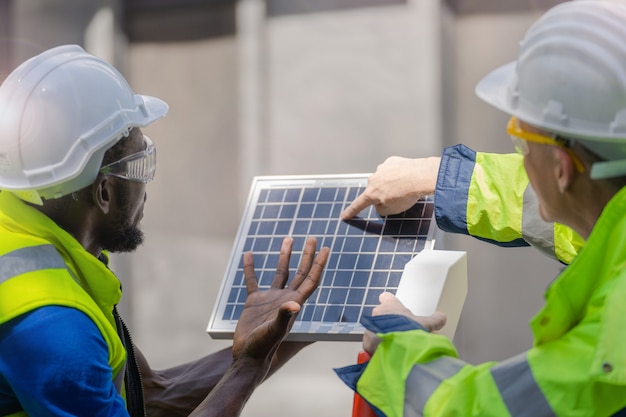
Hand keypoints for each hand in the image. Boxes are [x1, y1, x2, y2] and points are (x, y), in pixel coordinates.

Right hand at [232, 237, 329, 365]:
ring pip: (280, 272)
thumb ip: (284, 316)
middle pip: (301, 272)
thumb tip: (294, 304)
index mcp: (295, 303)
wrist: (248, 356)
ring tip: (288, 239)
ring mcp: (270, 298)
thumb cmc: (264, 346)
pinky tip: (248, 254)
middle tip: (313, 238)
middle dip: (307, 255)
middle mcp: (285, 298)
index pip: (311, 279)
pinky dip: (251, 267)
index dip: (320, 264)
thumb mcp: (275, 330)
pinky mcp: (254, 301)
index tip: (326, 248)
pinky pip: (253, 280)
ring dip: (285, 256)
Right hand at [340, 156, 440, 219]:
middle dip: (382, 194)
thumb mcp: (392, 211)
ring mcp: (382, 169)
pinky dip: (397, 174)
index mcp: (371, 193)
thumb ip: (381, 209)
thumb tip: (380, 204)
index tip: (344, 216)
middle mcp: (373, 179)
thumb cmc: (408, 194)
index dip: (351, 211)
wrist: (421, 177)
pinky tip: (407, 177)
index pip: (358, 205)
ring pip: (383, 179)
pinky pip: (392, 169)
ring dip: (391, 183)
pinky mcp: (392, 161)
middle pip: (374, 190)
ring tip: (405, 187)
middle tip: (397, 198)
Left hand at [363, 292, 445, 354]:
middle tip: (397, 331)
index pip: (386, 297)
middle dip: (387, 322)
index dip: (390, 302)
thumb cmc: (409, 331)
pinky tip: (386, 353)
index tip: (394, 308)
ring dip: (381, 335)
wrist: (397, 348)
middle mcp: (378, 313)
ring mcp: (370, 327)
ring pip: (374, 329)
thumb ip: (435, 319)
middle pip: (380, 314)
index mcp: (391, 305)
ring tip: (392, 344)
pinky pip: (370, 344)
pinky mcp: (366, 341)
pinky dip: (376, 348)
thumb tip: (442, 317)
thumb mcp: (426, 324)